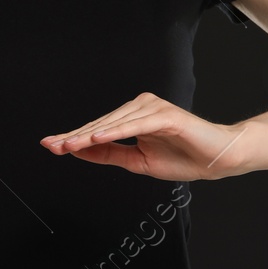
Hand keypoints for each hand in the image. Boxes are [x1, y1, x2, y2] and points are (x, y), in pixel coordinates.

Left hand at [39, 91, 248, 180]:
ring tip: (69, 145)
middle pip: (102, 123)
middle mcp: (141, 107)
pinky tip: (98, 137)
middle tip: (52, 146)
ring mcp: (153, 108)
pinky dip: (116, 130)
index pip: (99, 129)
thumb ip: (110, 154)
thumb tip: (79, 152)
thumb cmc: (183, 158)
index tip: (51, 146)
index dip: (75, 138)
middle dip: (76, 136)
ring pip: (115, 122)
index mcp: (133, 117)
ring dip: (91, 134)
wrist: (217, 160)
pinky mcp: (166, 115)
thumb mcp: (138, 161)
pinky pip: (136, 124)